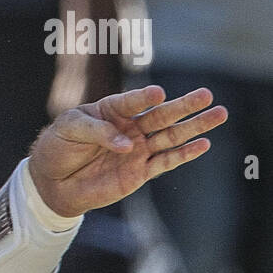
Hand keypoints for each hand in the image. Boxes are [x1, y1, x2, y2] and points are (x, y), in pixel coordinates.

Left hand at [28, 86, 227, 217]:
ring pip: (171, 136)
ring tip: (219, 113)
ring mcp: (138, 149)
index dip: (144, 97)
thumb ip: (98, 131)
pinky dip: (184, 154)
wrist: (53, 179)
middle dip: (184, 105)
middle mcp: (130, 127)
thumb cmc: (59, 145)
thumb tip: (128, 145)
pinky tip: (203, 144)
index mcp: (112, 109)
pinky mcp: (140, 172)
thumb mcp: (70, 128)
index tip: (158, 92)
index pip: (131, 101)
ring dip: (194, 126)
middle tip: (207, 94)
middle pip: (161, 115)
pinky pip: (166, 161)